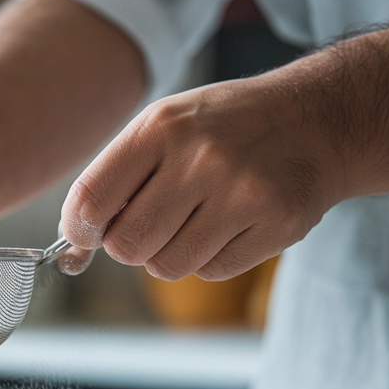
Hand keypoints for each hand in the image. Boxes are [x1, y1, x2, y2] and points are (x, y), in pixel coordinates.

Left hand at [59, 76, 344, 280]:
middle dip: (128, 245)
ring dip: (170, 253)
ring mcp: (243, 193)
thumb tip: (72, 252)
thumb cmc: (220, 130)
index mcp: (161, 128)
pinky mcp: (276, 224)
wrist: (317, 118)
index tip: (87, 233)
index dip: (79, 231)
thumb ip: (112, 183)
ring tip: (197, 217)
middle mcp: (202, 158)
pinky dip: (211, 256)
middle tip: (151, 222)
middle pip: (127, 246)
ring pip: (167, 266)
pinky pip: (211, 270)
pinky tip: (231, 222)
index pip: (91, 202)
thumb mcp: (162, 130)